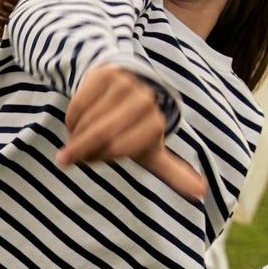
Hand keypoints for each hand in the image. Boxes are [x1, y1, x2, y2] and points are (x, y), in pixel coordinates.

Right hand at [57, 65, 206, 201]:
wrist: (121, 87)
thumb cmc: (133, 128)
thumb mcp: (151, 150)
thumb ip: (173, 173)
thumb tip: (201, 194)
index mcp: (155, 125)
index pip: (118, 150)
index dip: (99, 157)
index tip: (89, 161)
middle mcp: (144, 102)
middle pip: (101, 134)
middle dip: (80, 148)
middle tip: (66, 159)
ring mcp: (125, 85)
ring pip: (87, 120)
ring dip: (75, 134)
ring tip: (78, 137)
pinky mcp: (105, 74)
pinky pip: (78, 103)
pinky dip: (71, 118)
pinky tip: (76, 121)